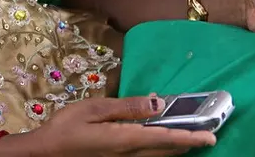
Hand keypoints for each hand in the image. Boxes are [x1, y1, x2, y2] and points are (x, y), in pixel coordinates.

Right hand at [23, 96, 215, 155]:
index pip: (165, 138)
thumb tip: (156, 103)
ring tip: (191, 139)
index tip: (210, 136)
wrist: (44, 154)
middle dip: (188, 144)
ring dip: (175, 148)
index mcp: (125, 140)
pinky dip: (159, 150)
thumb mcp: (94, 109)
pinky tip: (159, 143)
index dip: (190, 137)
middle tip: (207, 136)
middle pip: (166, 151)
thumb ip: (126, 107)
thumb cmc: (65, 129)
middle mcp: (129, 155)